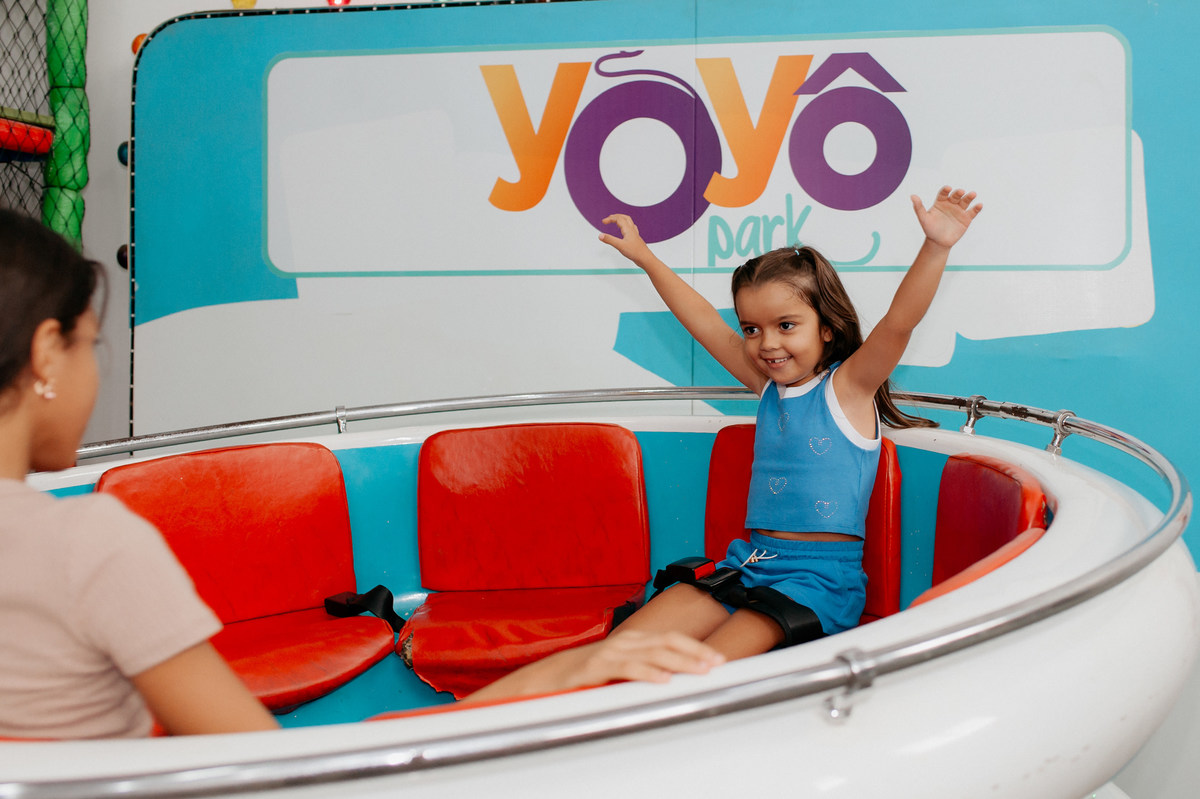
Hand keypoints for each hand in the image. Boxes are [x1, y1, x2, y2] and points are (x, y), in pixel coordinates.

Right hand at [568, 629, 725, 689]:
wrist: (550, 677)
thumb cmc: (588, 675)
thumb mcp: (623, 670)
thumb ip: (646, 669)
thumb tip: (678, 680)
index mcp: (634, 641)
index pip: (672, 639)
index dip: (696, 647)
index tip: (718, 659)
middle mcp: (626, 642)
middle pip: (668, 642)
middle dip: (695, 652)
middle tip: (716, 664)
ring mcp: (611, 652)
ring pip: (652, 653)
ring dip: (679, 661)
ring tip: (699, 670)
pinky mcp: (597, 667)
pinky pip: (627, 668)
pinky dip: (647, 672)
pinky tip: (663, 680)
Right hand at [599, 214, 654, 266]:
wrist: (645, 259)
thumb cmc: (636, 252)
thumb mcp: (620, 246)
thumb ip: (609, 240)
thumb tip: (600, 235)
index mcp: (628, 230)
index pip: (618, 219)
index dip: (610, 219)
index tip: (603, 222)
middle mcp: (632, 230)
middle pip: (624, 218)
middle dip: (616, 216)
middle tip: (609, 218)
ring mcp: (634, 235)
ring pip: (629, 223)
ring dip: (621, 219)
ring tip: (616, 221)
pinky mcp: (635, 240)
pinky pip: (631, 229)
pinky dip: (626, 227)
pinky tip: (626, 231)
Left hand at [911, 186, 981, 249]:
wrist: (938, 242)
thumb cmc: (930, 229)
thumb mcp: (923, 219)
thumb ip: (918, 207)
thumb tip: (912, 196)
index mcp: (941, 202)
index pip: (943, 193)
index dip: (946, 190)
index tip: (947, 188)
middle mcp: (951, 204)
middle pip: (956, 196)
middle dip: (958, 193)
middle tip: (960, 192)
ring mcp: (959, 210)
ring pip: (965, 201)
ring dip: (969, 197)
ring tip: (973, 194)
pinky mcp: (966, 218)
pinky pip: (972, 212)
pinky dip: (976, 208)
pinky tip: (979, 205)